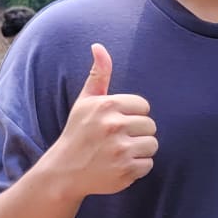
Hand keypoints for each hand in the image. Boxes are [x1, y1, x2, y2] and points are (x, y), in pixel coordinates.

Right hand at [48, 44, 158, 195]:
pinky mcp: (125, 170)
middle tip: (118, 140)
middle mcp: (114, 125)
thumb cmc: (78, 133)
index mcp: (106, 105)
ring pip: (153, 145)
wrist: (64, 171)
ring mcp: (120, 149)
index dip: (133, 115)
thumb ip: (98, 75)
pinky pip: (148, 164)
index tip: (117, 124)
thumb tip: (98, 46)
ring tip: (120, 152)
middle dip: (138, 133)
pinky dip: (137, 167)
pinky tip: (120, 165)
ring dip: (140, 150)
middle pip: (151, 126)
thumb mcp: (85, 102)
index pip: (144, 106)